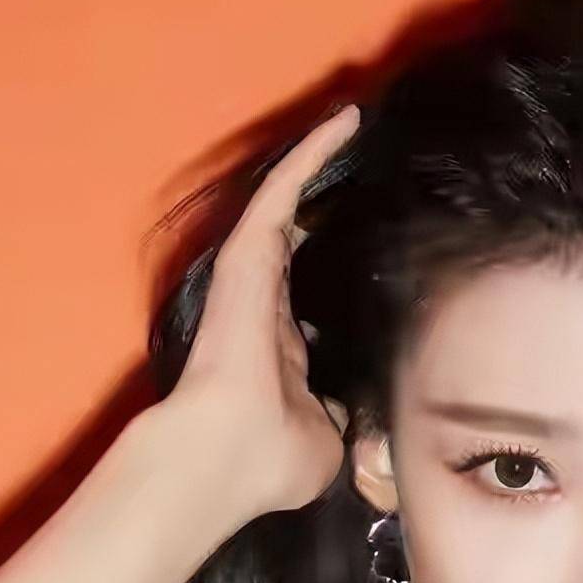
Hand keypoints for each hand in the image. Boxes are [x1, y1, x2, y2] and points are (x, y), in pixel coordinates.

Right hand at [141, 103, 360, 518]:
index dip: (318, 280)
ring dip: (316, 166)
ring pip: (285, 206)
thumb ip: (336, 417)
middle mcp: (260, 308)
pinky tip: (347, 123)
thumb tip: (344, 409)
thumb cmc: (272, 459)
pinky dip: (313, 155)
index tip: (348, 260)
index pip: (294, 306)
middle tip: (353, 169)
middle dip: (317, 209)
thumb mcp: (322, 441)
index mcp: (274, 353)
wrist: (229, 455)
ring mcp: (252, 276)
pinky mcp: (251, 252)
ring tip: (351, 125)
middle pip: (288, 246)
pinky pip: (284, 190)